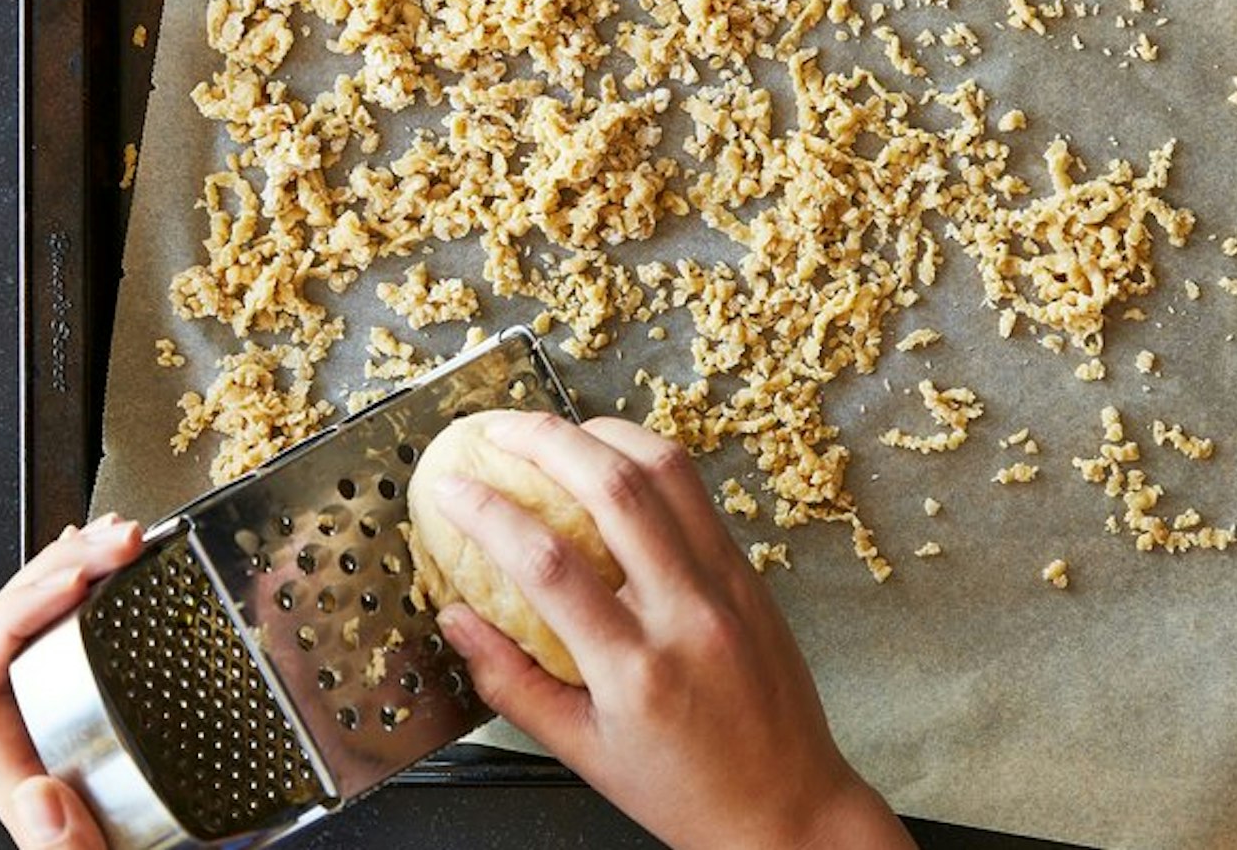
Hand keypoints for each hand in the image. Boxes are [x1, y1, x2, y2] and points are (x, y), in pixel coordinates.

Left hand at [0, 514, 142, 848]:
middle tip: (121, 541)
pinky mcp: (95, 694)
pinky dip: (87, 582)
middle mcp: (22, 726)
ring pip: (36, 618)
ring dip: (77, 564)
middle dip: (62, 568)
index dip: (21, 613)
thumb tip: (40, 796)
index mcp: (11, 762)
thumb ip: (64, 847)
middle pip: (11, 626)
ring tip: (122, 536)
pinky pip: (69, 627)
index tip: (77, 583)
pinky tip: (101, 556)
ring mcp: (54, 705)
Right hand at [432, 412, 915, 849]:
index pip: (548, 564)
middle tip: (495, 430)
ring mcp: (727, 584)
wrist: (787, 806)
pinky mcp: (750, 571)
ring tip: (551, 430)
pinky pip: (697, 492)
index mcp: (635, 670)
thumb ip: (510, 681)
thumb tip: (454, 618)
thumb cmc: (684, 790)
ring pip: (667, 471)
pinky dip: (646, 460)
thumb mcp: (581, 752)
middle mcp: (687, 613)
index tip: (450, 489)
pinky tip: (611, 458)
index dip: (488, 513)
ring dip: (601, 433)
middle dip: (544, 441)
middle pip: (614, 489)